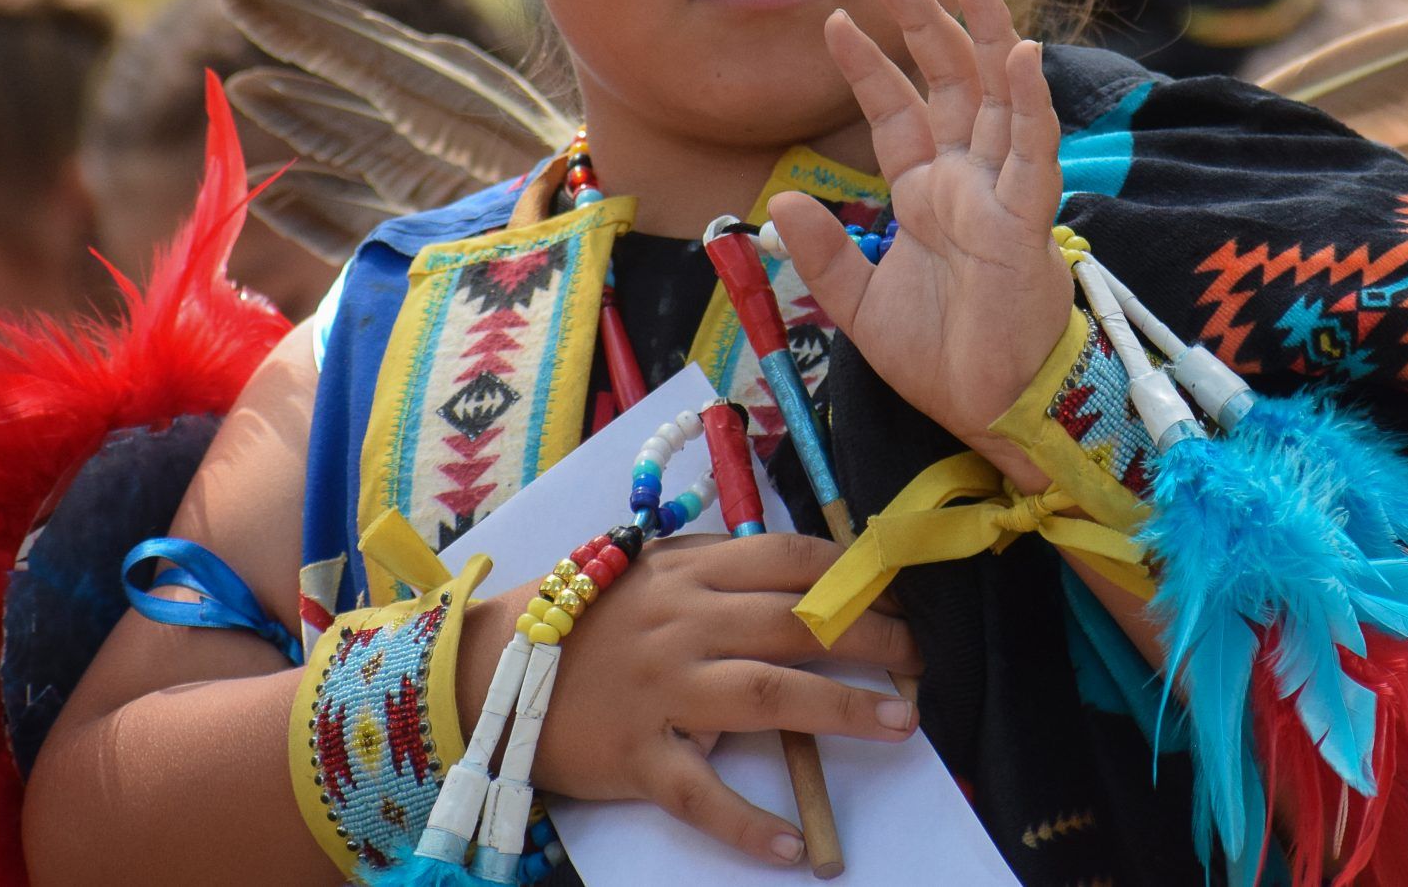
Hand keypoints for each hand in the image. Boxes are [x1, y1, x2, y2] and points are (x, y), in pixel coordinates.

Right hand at [455, 532, 921, 864]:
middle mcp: (681, 623)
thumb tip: (808, 566)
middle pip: (795, 623)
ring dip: (842, 710)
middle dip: (871, 637)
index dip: (854, 574)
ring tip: (900, 723)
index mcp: (688, 572)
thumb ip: (718, 565)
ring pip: (767, 694)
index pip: (790, 559)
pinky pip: (701, 794)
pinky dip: (750, 824)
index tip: (901, 592)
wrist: (486, 672)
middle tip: (921, 659)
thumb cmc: (581, 618)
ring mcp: (660, 692)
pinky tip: (796, 847)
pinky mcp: (637, 758)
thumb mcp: (648, 569)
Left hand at [769, 0, 1072, 482]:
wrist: (989, 410)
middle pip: (950, 81)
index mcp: (928, 193)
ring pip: (999, 95)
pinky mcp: (1028, 220)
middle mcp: (967, 179)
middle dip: (925, 21)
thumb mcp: (857, 305)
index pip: (897, 110)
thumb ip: (823, 254)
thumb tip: (781, 203)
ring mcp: (1001, 192)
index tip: (836, 19)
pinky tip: (1023, 54)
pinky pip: (1034, 151)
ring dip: (988, 34)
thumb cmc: (942, 357)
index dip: (869, 65)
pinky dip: (1030, 103)